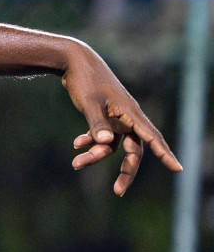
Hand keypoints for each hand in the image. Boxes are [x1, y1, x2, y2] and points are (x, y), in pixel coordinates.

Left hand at [62, 43, 179, 194]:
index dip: (164, 154)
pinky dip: (90, 142)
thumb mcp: (89, 103)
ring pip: (112, 145)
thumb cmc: (84, 79)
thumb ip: (97, 124)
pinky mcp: (104, 116)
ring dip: (96, 154)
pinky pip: (102, 136)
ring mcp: (116, 117)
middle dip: (126, 170)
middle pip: (134, 149)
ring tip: (75, 162)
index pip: (152, 137)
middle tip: (118, 191)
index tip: (178, 169)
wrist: (73, 60)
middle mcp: (127, 117)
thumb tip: (107, 143)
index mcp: (130, 112)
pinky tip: (76, 145)